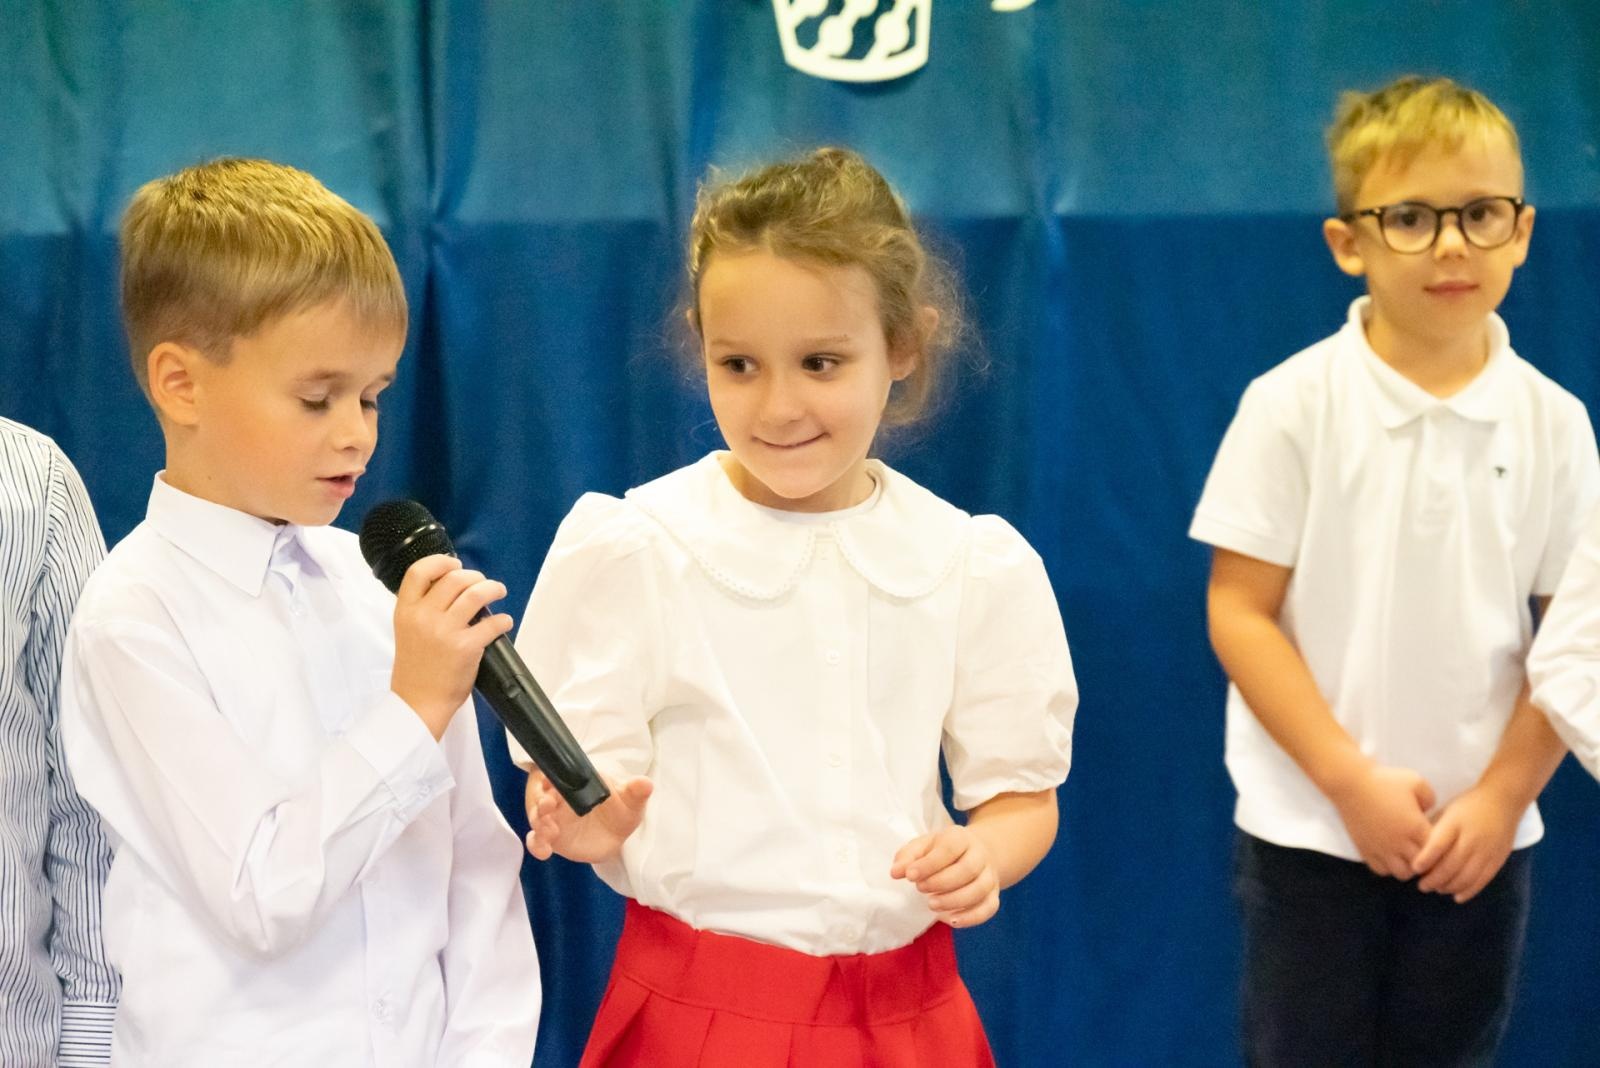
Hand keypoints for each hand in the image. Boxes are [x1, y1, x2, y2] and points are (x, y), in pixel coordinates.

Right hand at [391, 554, 511, 738]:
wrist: (417, 703)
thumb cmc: (415, 669)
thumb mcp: (408, 632)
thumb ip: (424, 609)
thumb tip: (454, 588)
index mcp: (405, 611)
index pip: (418, 572)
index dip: (440, 562)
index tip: (454, 563)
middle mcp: (423, 617)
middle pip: (454, 578)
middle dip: (475, 576)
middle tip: (483, 583)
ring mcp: (444, 631)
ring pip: (476, 593)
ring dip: (493, 588)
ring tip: (499, 591)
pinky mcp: (465, 647)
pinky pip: (492, 623)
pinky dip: (503, 620)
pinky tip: (504, 622)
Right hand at [525, 770, 651, 863]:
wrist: (615, 825)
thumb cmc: (619, 805)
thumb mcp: (630, 797)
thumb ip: (636, 790)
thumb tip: (646, 783)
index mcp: (574, 782)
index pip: (556, 776)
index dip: (551, 779)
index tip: (552, 783)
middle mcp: (558, 799)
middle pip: (541, 797)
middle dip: (542, 801)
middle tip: (548, 804)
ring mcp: (552, 818)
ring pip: (537, 819)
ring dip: (540, 823)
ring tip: (550, 829)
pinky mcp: (552, 838)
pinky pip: (537, 841)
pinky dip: (537, 845)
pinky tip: (545, 851)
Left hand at [890, 825, 999, 927]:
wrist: (974, 854)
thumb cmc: (942, 851)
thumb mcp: (924, 846)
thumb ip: (908, 857)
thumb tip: (895, 873)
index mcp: (961, 838)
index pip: (949, 848)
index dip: (929, 864)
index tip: (910, 876)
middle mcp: (980, 855)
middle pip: (967, 869)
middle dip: (941, 882)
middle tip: (920, 889)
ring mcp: (989, 876)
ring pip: (979, 890)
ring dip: (954, 901)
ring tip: (931, 905)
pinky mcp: (994, 895)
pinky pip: (989, 908)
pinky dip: (971, 917)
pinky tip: (951, 920)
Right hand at [1327, 763, 1434, 878]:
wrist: (1350, 783)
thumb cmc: (1384, 780)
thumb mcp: (1416, 781)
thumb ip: (1430, 798)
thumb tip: (1429, 811)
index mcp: (1416, 827)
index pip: (1437, 851)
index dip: (1440, 849)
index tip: (1437, 841)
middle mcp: (1400, 843)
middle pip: (1422, 867)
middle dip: (1426, 861)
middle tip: (1423, 849)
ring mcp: (1382, 849)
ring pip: (1403, 873)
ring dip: (1408, 866)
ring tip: (1406, 854)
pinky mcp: (1366, 850)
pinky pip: (1382, 870)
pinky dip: (1388, 867)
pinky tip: (1389, 854)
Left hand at [1412, 785, 1520, 902]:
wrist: (1503, 800)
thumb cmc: (1468, 806)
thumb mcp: (1448, 812)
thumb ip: (1435, 830)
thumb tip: (1416, 849)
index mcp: (1456, 823)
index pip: (1438, 844)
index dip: (1425, 859)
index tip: (1414, 869)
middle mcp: (1472, 838)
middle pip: (1451, 865)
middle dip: (1434, 879)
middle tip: (1421, 885)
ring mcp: (1487, 850)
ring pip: (1466, 876)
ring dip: (1449, 887)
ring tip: (1436, 889)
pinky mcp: (1498, 859)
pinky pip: (1482, 880)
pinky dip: (1468, 891)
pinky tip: (1456, 896)